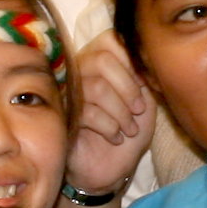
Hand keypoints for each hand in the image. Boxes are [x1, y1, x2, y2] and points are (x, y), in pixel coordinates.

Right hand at [64, 35, 155, 202]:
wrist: (111, 168)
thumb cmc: (127, 130)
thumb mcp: (144, 99)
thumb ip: (142, 74)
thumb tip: (139, 56)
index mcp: (98, 60)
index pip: (110, 39)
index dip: (131, 61)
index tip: (144, 84)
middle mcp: (77, 71)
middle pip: (101, 60)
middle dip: (128, 88)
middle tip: (138, 110)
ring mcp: (65, 93)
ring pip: (96, 87)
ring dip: (121, 112)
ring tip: (129, 129)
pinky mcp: (61, 118)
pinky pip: (87, 112)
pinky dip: (109, 126)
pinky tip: (115, 138)